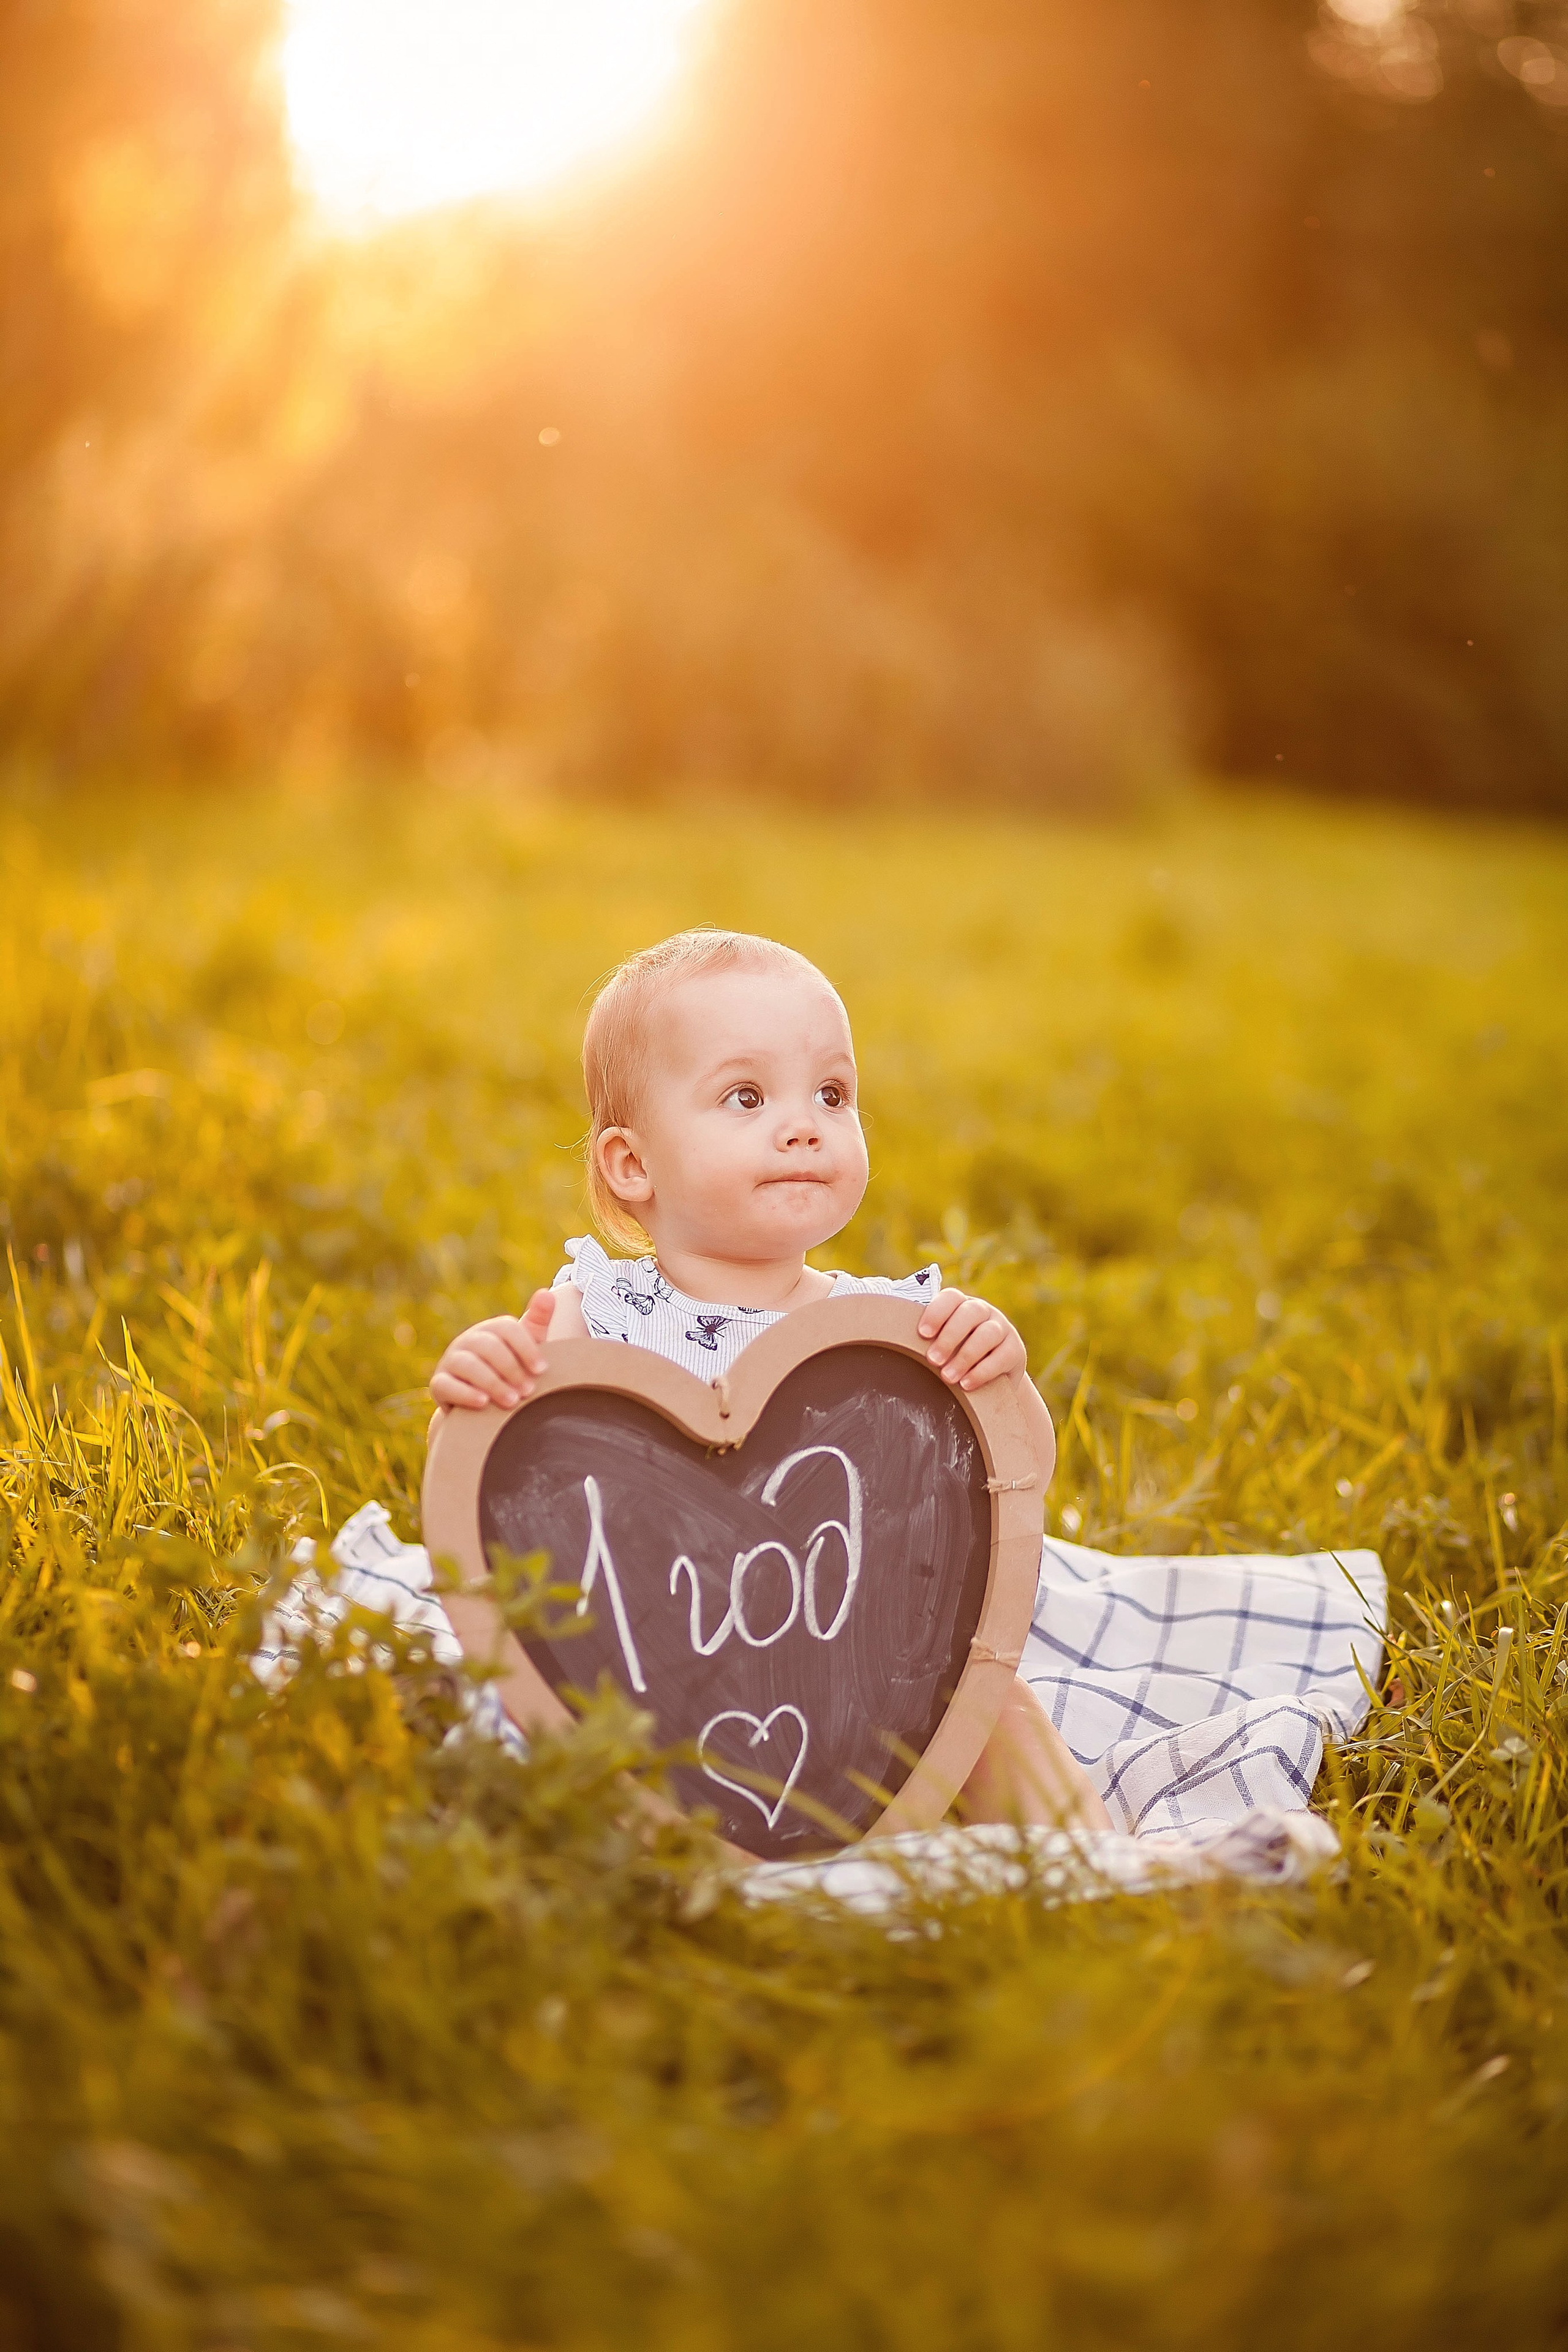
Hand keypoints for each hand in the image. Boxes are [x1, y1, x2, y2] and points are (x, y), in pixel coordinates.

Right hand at [430, 1289, 554, 1410]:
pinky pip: (446, 1385)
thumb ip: (538, 1321)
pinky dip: (465, 1394)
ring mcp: (451, 1360)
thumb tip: (547, 1294)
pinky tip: (483, 1403)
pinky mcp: (439, 1383)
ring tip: (512, 1401)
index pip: (508, 1329)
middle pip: (489, 1346)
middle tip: (528, 1390)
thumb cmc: (509, 1370)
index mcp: (491, 1330)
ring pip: (468, 1365)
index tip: (541, 1369)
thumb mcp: (526, 1347)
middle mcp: (469, 1340)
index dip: (526, 1348)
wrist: (481, 1403)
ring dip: (492, 1383)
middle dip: (511, 1369)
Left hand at [917, 1287, 1026, 1390]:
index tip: (922, 1334)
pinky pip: (1002, 1356)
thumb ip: (928, 1340)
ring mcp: (1002, 1329)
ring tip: (948, 1377)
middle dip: (949, 1337)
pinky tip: (966, 1384)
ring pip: (987, 1333)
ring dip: (965, 1356)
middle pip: (970, 1312)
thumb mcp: (943, 1346)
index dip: (936, 1312)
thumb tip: (899, 1344)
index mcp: (962, 1305)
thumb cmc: (956, 1358)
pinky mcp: (1016, 1350)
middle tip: (933, 1360)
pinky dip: (982, 1371)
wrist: (992, 1378)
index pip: (951, 1297)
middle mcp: (984, 1312)